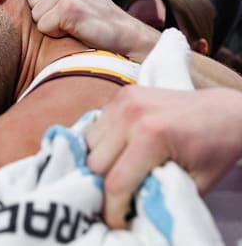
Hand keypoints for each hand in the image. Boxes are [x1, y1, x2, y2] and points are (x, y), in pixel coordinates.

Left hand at [25, 0, 158, 60]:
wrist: (124, 34)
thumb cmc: (93, 18)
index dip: (43, 5)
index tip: (65, 9)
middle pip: (31, 3)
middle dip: (46, 16)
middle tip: (71, 18)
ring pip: (36, 16)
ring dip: (52, 25)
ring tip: (74, 23)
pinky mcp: (69, 8)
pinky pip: (43, 26)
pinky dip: (57, 34)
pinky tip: (76, 29)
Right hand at [86, 86, 241, 228]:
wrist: (227, 112)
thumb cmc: (215, 148)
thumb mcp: (193, 183)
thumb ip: (157, 196)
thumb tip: (128, 209)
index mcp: (152, 136)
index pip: (115, 183)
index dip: (112, 210)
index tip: (116, 222)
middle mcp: (131, 115)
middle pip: (95, 164)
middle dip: (104, 186)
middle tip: (119, 198)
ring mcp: (124, 101)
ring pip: (89, 144)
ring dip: (100, 162)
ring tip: (119, 172)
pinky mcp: (121, 95)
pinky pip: (96, 127)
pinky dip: (102, 143)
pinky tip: (119, 151)